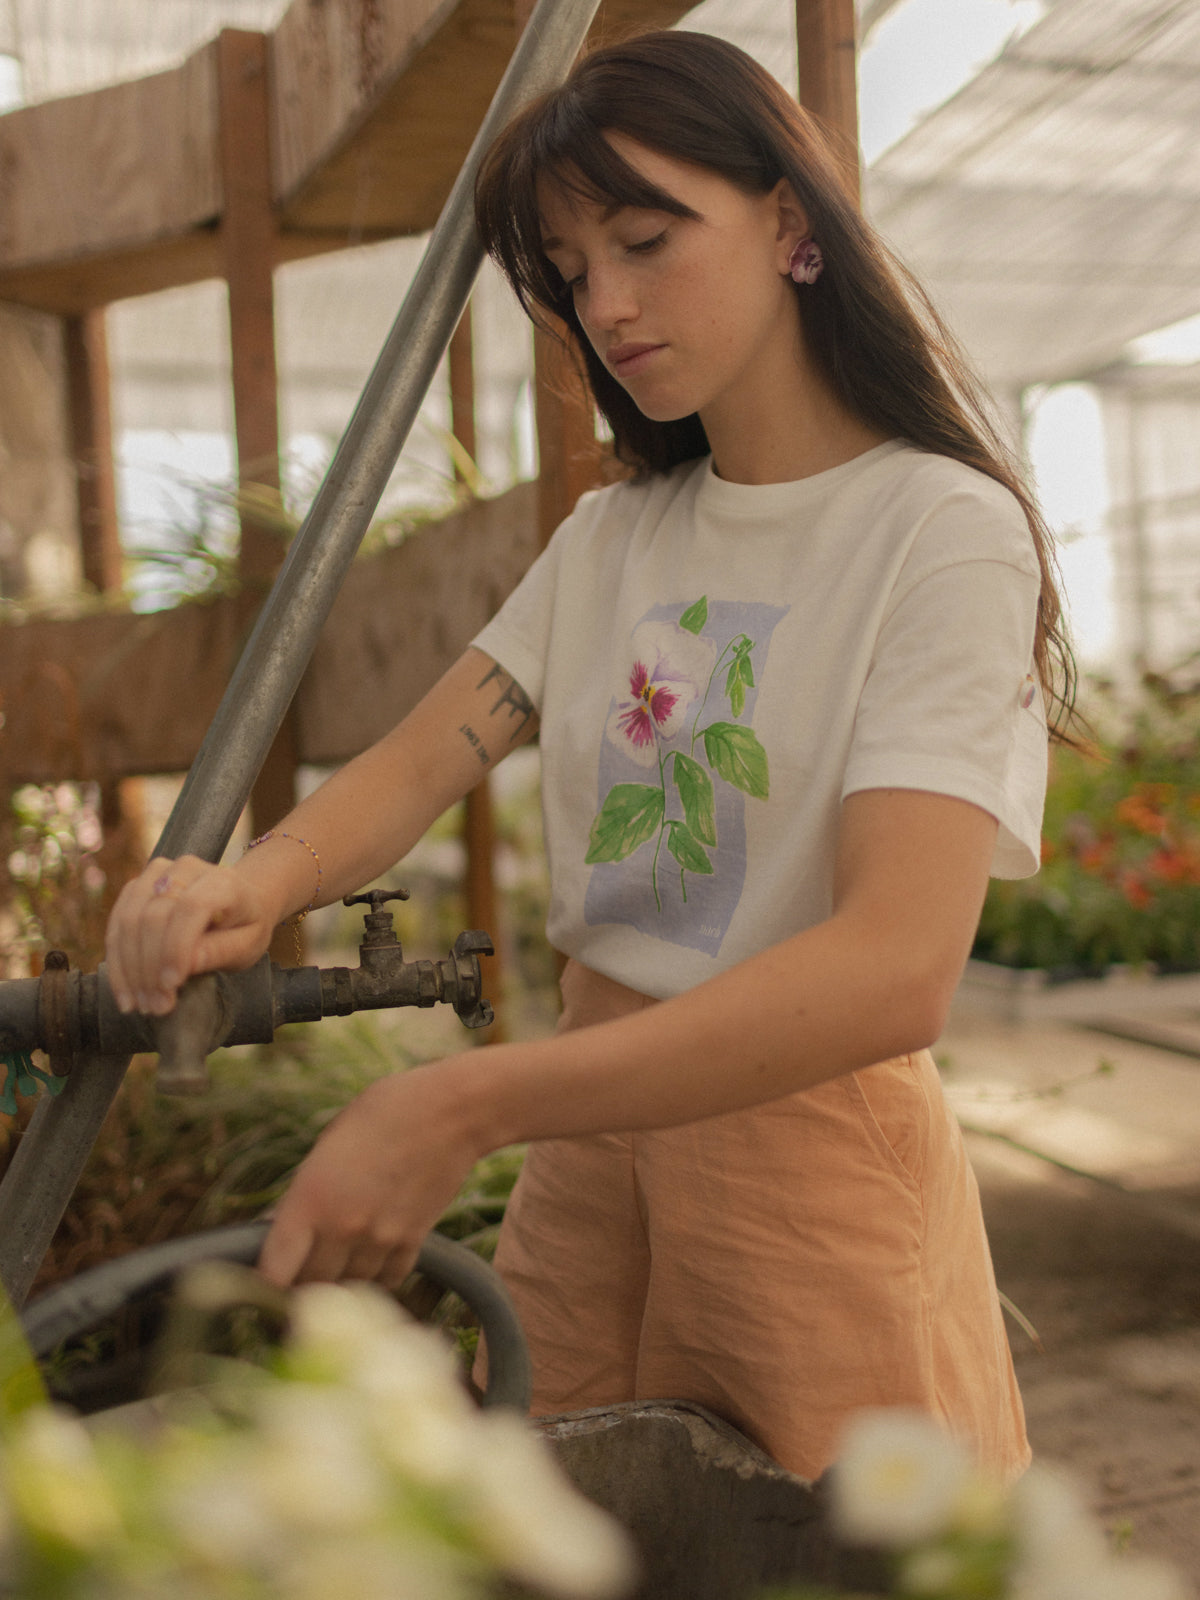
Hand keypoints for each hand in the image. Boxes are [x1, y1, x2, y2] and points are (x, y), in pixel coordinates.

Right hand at [105, 854, 278, 1015]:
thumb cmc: (245, 925)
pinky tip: (125, 990)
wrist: (237, 901)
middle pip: (154, 916)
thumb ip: (221, 951)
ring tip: (140, 1004)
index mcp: (222, 881)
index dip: (176, 946)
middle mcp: (185, 869)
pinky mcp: (136, 887)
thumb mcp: (249, 944)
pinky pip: (117, 923)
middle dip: (150, 967)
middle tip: (156, 1005)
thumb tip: (187, 964)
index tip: (171, 984)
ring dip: (129, 968)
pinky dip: (117, 960)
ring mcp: (156, 874)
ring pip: (129, 919)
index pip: (192, 907)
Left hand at [258, 1062, 483, 1289]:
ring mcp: (380, 1239)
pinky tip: (371, 1257)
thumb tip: (282, 1230)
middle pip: (310, 1289)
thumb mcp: (328, 1145)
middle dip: (301, 1287)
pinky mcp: (413, 1241)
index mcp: (311, 1199)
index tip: (265, 1287)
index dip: (265, 1288)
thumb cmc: (382, 1113)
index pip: (275, 1274)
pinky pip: (386, 1280)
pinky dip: (376, 1276)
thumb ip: (306, 1193)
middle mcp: (342, 1227)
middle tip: (300, 1275)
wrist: (449, 1111)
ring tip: (337, 1262)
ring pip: (349, 1289)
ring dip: (340, 1282)